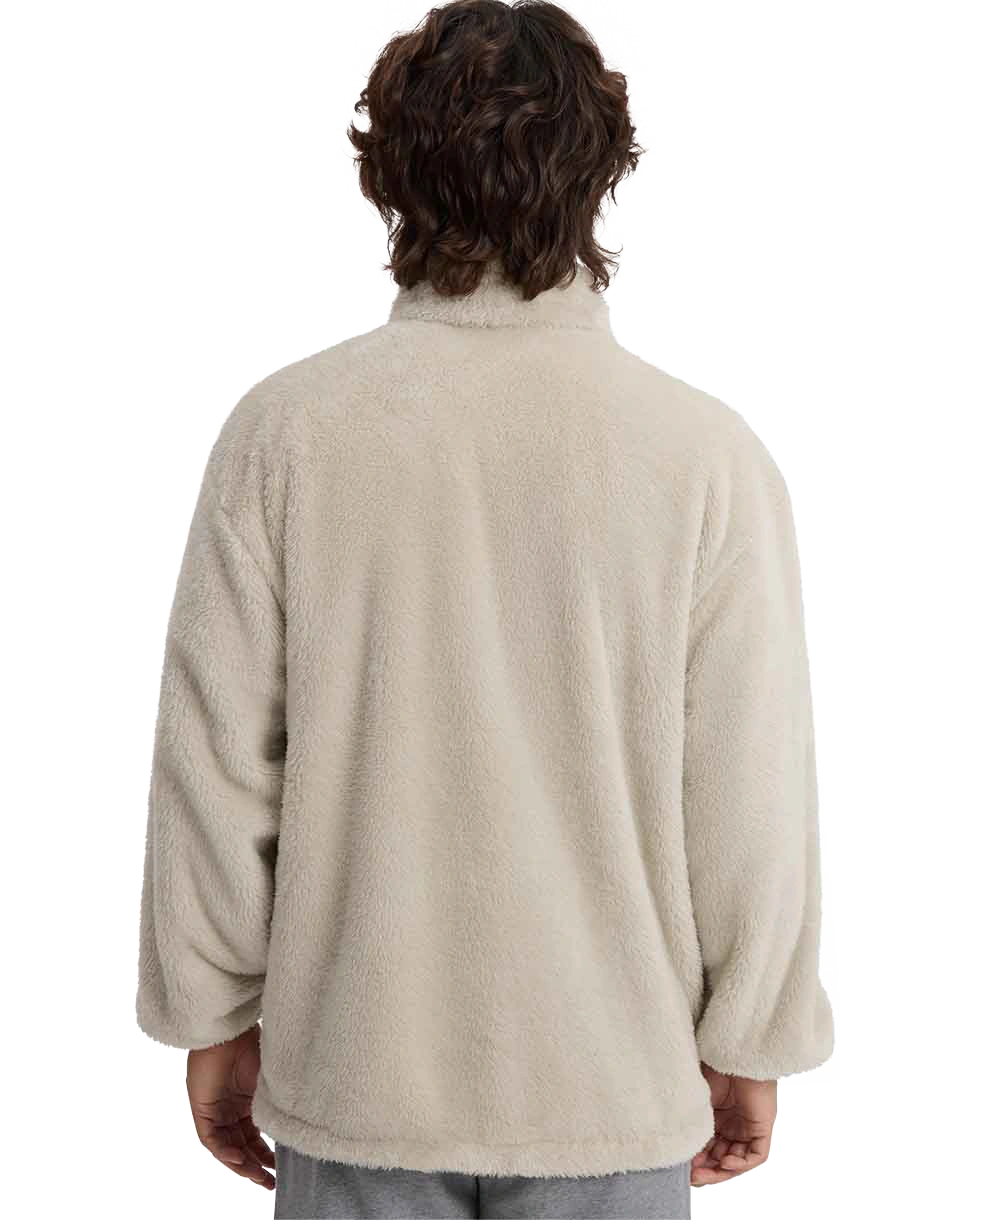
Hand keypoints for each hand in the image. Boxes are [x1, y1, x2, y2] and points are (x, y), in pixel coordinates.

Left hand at [185, 1022, 275, 1190]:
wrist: (231, 1032)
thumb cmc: (253, 1048)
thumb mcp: (271, 1082)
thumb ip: (279, 1103)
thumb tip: (297, 1125)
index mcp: (249, 1102)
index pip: (256, 1136)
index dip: (267, 1154)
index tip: (280, 1169)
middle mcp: (232, 1110)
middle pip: (243, 1147)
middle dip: (256, 1167)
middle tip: (270, 1183)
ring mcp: (217, 1111)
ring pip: (228, 1148)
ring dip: (242, 1164)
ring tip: (258, 1177)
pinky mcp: (203, 1110)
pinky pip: (213, 1139)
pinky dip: (226, 1152)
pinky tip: (240, 1160)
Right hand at [690, 1063, 775, 1185]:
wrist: (733, 1054)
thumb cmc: (712, 1067)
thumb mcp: (697, 1102)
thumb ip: (692, 1123)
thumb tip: (676, 1146)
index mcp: (717, 1117)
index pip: (709, 1147)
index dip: (697, 1160)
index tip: (682, 1169)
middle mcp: (734, 1125)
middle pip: (722, 1156)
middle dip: (707, 1169)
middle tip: (692, 1176)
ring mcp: (748, 1127)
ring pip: (738, 1159)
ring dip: (722, 1170)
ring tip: (705, 1172)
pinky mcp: (762, 1127)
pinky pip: (755, 1155)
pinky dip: (741, 1162)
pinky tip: (725, 1161)